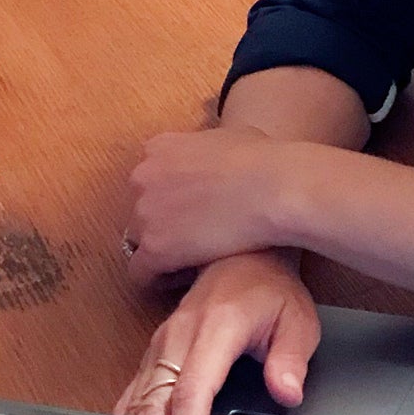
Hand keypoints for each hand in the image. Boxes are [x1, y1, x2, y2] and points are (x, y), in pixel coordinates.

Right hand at [114, 250, 321, 414]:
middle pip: (153, 402)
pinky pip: (133, 392)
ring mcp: (161, 344)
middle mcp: (179, 336)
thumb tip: (287, 392)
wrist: (244, 256)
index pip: (191, 387)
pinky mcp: (153, 352)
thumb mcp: (297, 320)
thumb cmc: (270, 289)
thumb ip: (292, 359)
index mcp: (215, 328)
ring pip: (136, 400)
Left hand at [122, 126, 316, 283]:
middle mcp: (143, 176)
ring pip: (139, 242)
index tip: (193, 208)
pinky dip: (160, 278)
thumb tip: (217, 157)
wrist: (274, 188)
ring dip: (162, 250)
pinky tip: (188, 278)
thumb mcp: (230, 136)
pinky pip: (141, 273)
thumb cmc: (265, 160)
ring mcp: (144, 213)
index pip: (149, 178)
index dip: (171, 196)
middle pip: (139, 208)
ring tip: (195, 259)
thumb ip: (206, 148)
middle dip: (163, 222)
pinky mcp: (154, 249)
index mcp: (159, 148)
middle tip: (196, 234)